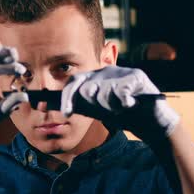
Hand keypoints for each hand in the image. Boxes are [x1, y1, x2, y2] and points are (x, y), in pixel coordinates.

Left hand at [61, 66, 179, 142]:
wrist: (148, 121)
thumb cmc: (119, 114)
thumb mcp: (93, 110)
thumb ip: (73, 104)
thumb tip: (44, 103)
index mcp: (93, 77)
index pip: (73, 83)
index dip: (66, 98)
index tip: (66, 115)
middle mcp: (105, 71)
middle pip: (86, 86)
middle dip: (91, 103)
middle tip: (101, 111)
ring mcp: (121, 72)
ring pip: (103, 91)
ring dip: (110, 106)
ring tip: (120, 109)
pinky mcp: (137, 77)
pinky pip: (121, 91)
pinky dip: (123, 102)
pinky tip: (129, 105)